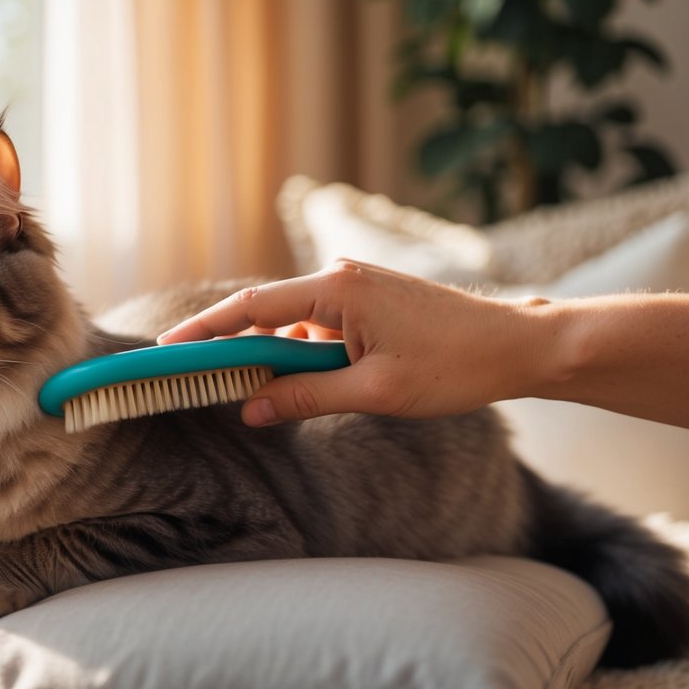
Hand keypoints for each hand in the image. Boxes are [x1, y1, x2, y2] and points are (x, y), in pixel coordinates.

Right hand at [158, 260, 545, 424]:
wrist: (520, 346)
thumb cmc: (456, 365)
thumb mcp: (374, 392)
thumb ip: (304, 397)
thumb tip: (251, 410)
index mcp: (337, 288)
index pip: (250, 308)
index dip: (205, 330)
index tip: (168, 346)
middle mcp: (340, 278)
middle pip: (267, 315)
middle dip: (238, 350)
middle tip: (207, 385)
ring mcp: (357, 287)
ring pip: (295, 326)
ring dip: (281, 360)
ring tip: (274, 399)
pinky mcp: (370, 302)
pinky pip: (320, 327)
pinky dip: (308, 355)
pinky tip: (317, 385)